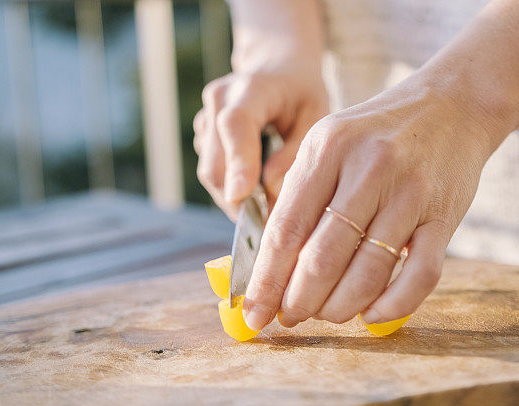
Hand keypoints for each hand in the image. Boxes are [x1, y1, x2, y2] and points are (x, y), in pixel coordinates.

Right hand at [193, 67, 327, 218]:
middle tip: (271, 223)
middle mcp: (219, 100)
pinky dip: (233, 188)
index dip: (237, 162)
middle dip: (240, 200)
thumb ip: (295, 154)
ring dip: (236, 198)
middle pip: (215, 163)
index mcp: (251, 89)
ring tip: (269, 204)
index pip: (235, 125)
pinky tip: (258, 187)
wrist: (278, 68)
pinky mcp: (202, 135)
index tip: (243, 197)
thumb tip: (270, 192)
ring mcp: (205, 117)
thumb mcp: (315, 116)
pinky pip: (213, 171)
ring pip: (211, 173)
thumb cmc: (302, 93)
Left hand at [242, 76, 509, 329]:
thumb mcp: (331, 144)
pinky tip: (372, 315)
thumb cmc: (378, 133)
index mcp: (329, 148)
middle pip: (323, 258)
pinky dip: (392, 306)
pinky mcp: (445, 216)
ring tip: (327, 315)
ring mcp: (410, 193)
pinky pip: (419, 276)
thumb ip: (300, 194)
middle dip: (299, 301)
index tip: (253, 313)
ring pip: (368, 273)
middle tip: (290, 317)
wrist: (453, 106)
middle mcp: (369, 169)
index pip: (287, 229)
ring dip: (340, 308)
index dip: (267, 280)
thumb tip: (270, 266)